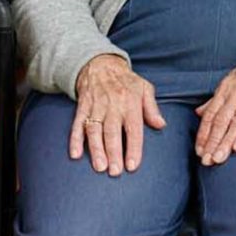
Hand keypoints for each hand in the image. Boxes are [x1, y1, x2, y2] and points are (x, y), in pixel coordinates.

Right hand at [71, 54, 165, 174]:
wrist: (101, 64)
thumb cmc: (126, 81)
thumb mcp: (144, 88)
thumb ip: (152, 108)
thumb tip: (161, 125)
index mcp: (130, 102)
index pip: (133, 128)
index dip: (133, 147)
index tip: (132, 165)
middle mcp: (113, 105)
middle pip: (112, 131)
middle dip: (113, 152)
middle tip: (114, 171)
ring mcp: (96, 106)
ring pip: (95, 129)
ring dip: (96, 149)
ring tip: (99, 166)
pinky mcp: (82, 107)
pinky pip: (77, 123)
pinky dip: (75, 139)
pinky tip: (75, 153)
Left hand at [194, 48, 235, 165]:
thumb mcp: (231, 81)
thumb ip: (215, 99)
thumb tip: (199, 113)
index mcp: (225, 89)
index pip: (210, 115)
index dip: (204, 134)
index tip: (199, 151)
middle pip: (221, 121)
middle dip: (212, 142)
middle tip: (206, 161)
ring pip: (235, 124)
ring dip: (225, 143)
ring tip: (218, 159)